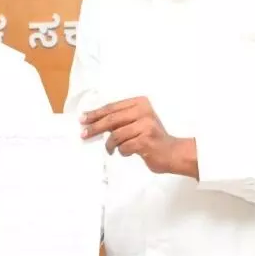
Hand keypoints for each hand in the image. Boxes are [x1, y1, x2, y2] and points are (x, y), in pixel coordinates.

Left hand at [80, 97, 194, 175]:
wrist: (172, 152)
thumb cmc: (151, 137)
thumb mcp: (137, 122)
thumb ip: (120, 120)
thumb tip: (92, 122)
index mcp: (140, 103)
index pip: (112, 107)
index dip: (96, 114)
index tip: (83, 119)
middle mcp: (144, 111)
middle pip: (112, 119)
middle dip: (95, 127)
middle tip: (83, 134)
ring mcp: (146, 125)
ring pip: (116, 135)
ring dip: (110, 145)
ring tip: (111, 149)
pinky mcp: (146, 140)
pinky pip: (124, 147)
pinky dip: (122, 151)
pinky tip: (126, 152)